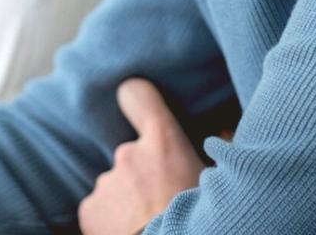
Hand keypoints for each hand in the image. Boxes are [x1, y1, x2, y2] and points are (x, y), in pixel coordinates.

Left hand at [78, 79, 206, 234]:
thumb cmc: (203, 222)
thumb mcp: (220, 183)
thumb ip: (216, 154)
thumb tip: (225, 135)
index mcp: (163, 141)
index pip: (137, 95)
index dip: (136, 99)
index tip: (135, 104)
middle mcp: (129, 154)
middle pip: (131, 156)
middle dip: (143, 175)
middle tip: (162, 202)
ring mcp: (106, 182)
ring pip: (116, 186)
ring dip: (128, 201)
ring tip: (149, 223)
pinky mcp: (90, 209)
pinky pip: (100, 209)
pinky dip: (111, 220)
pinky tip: (131, 233)